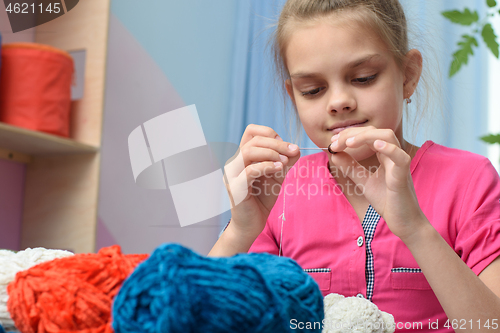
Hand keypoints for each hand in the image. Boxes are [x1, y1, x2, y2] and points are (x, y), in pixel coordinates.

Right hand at [223, 124, 300, 239]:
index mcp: (243, 156)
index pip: (251, 131)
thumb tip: (296, 149)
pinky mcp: (235, 187)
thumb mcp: (277, 176)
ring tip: (284, 162)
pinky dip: (266, 166)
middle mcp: (235, 162)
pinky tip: (279, 170)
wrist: (252, 223)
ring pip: (248, 152)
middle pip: (253, 140)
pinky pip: (249, 171)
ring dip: (271, 153)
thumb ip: (285, 162)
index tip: (286, 145)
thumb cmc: (262, 199)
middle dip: (276, 144)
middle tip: (293, 151)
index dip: (269, 133)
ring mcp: (232, 174)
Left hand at [329, 126, 427, 240]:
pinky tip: (375, 145)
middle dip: (353, 133)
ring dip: (365, 137)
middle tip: (335, 143)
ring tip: (348, 143)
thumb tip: (334, 154)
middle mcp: (393, 155)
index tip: (333, 142)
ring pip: (388, 137)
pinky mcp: (403, 176)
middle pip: (376, 131)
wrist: (402, 222)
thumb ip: (350, 168)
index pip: (367, 135)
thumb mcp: (363, 181)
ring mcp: (399, 164)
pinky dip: (389, 149)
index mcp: (384, 155)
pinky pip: (400, 157)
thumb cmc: (387, 201)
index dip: (349, 135)